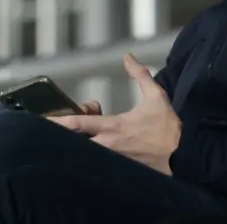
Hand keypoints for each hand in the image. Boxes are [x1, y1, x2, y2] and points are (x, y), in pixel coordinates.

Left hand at [52, 54, 181, 174]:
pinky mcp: (116, 171)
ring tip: (69, 142)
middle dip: (64, 137)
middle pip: (73, 144)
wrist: (183, 155)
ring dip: (75, 149)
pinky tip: (84, 157)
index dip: (58, 122)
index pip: (79, 124)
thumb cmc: (167, 127)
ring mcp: (110, 160)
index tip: (43, 120)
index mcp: (113, 126)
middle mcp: (107, 145)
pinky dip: (87, 160)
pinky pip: (95, 166)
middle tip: (58, 131)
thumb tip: (128, 57)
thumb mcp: (156, 96)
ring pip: (83, 156)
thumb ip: (140, 75)